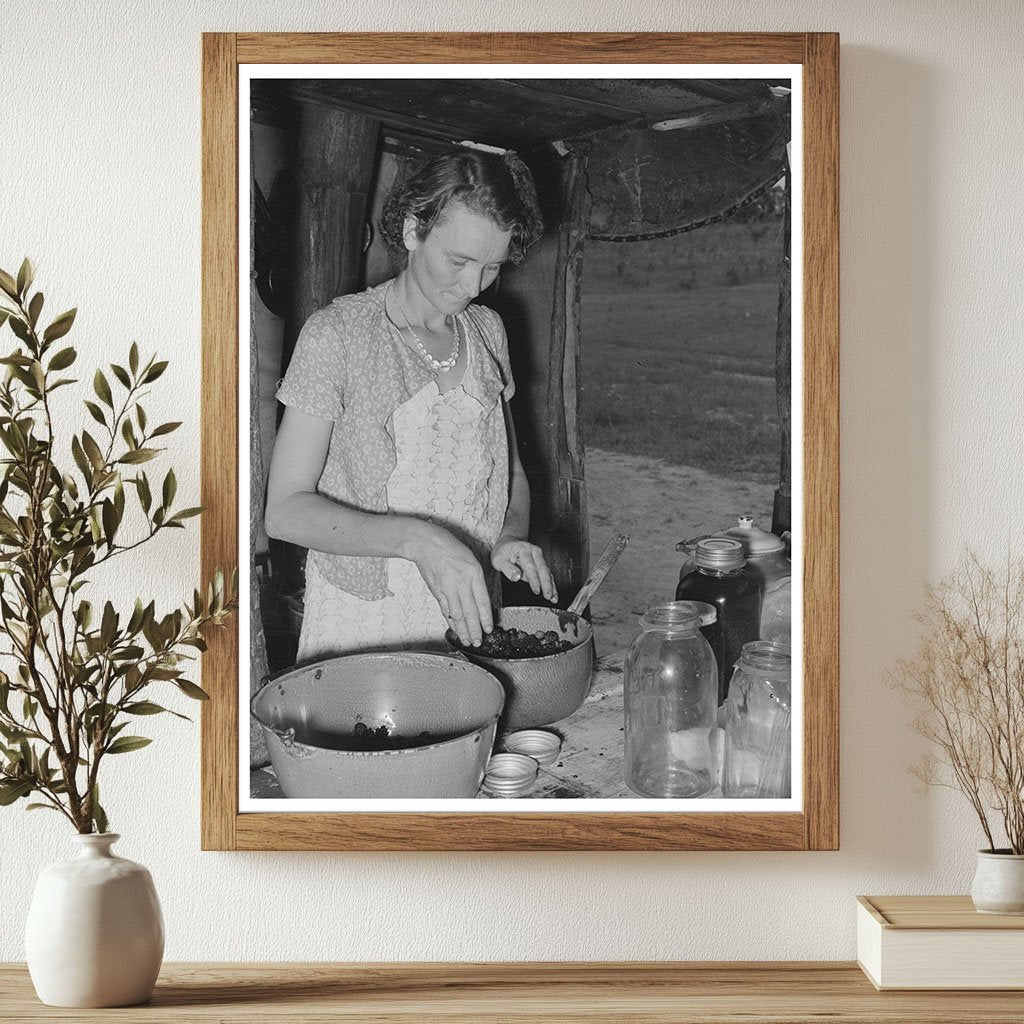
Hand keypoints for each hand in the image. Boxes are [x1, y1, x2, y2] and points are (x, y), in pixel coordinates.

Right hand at [403, 522, 492, 646]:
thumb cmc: (450, 547)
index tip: (489, 629)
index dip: (486, 618)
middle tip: (479, 642)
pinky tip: (455, 629)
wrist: (426, 544)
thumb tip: (481, 600)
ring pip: (457, 615)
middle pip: (470, 612)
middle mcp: (462, 583)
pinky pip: (446, 611)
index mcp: (474, 573)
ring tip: (468, 641)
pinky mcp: (437, 591)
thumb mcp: (471, 559)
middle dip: (475, 630)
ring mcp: (448, 588)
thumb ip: (477, 579)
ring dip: (463, 630)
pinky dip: (451, 622)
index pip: (483, 602)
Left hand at [491, 538, 558, 603]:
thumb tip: (516, 577)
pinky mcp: (541, 564)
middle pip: (543, 569)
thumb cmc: (503, 551)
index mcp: (523, 550)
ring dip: (551, 586)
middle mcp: (534, 552)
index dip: (534, 579)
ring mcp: (539, 558)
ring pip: (547, 573)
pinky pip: (547, 575)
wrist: (509, 542)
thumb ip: (507, 568)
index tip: (536, 590)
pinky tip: (554, 594)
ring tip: (554, 598)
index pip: (530, 567)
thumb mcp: (498, 559)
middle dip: (547, 584)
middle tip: (548, 596)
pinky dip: (551, 585)